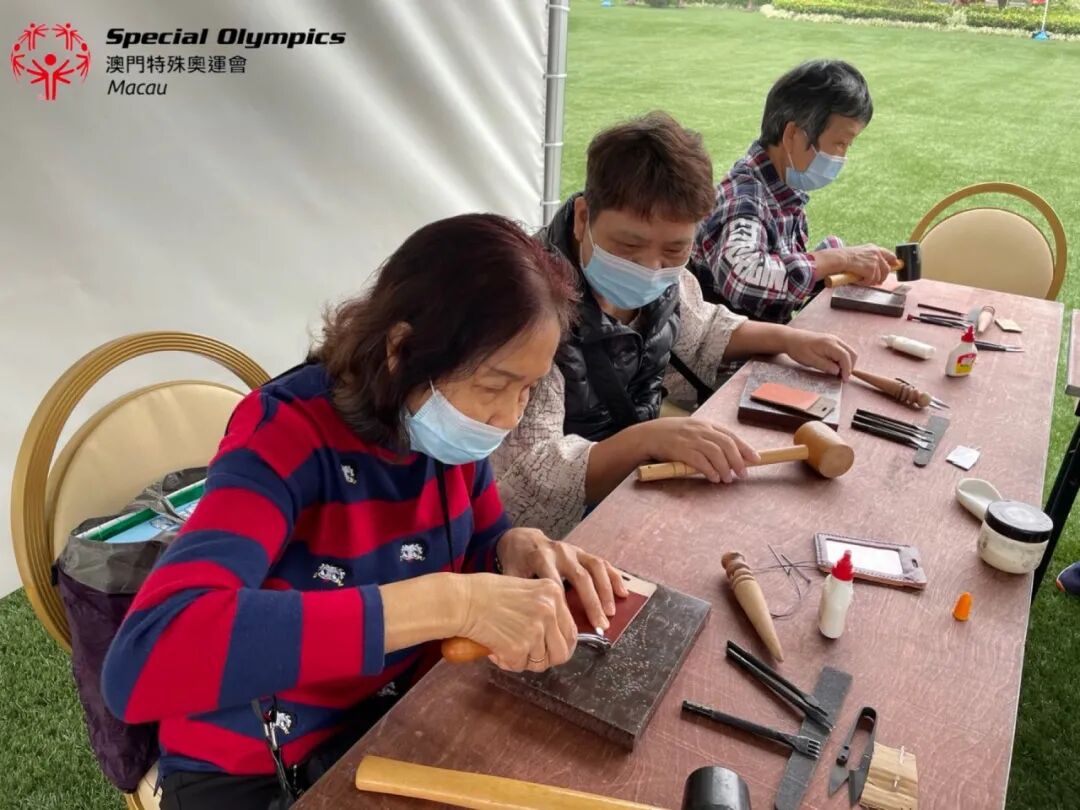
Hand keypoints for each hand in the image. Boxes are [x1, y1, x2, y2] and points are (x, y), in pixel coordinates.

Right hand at [457, 572, 576, 672]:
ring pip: (541, 663)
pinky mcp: (519, 647)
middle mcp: (549, 611)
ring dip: (524, 660)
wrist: (462, 600)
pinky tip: (495, 648)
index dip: (561, 645)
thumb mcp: (525, 590)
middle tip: (530, 656)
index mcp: (553, 593)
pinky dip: (507, 662)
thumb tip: (555, 636)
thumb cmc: (485, 593)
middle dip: (546, 659)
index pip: (571, 630)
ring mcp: (535, 630)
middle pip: (563, 652)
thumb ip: (544, 608)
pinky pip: (520, 666)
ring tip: (506, 647)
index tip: (551, 649)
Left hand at [496, 528, 628, 633]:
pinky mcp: (583, 552)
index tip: (572, 628)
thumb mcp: (511, 576)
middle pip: (581, 577)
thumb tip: (527, 623)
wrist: (521, 540)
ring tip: (611, 612)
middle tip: (601, 624)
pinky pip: (602, 563)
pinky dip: (614, 577)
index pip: (557, 584)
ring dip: (606, 591)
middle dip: (592, 602)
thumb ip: (520, 594)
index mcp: (541, 558)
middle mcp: (561, 552)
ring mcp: (574, 550)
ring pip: (595, 568)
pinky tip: (623, 593)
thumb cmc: (516, 563)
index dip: (565, 607)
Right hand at [638, 417, 759, 483]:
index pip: (730, 435)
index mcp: (705, 424)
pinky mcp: (680, 449)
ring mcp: (690, 439)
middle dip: (738, 460)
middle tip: (743, 473)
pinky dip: (709, 470)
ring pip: (716, 453)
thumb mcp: (692, 431)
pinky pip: (699, 461)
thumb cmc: (671, 436)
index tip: (755, 459)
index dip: (745, 448)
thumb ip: (708, 439)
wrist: (647, 435)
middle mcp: (700, 430)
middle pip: (726, 444)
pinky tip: (714, 477)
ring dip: (725, 468)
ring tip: (727, 479)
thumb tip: (729, 456)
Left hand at [783, 329, 857, 380]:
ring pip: (849, 353)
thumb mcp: (809, 360)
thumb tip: (837, 371)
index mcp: (829, 344)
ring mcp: (835, 340)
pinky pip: (843, 351)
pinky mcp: (832, 342)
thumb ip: (824, 366)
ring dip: (847, 363)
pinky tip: (834, 366)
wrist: (791, 338)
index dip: (847, 369)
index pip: (845, 356)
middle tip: (841, 378)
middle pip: (852, 354)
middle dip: (849, 367)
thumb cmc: (798, 349)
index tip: (844, 380)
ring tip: (837, 373)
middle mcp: (835, 340)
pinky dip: (842, 360)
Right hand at [841, 244, 895, 285]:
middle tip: (877, 282)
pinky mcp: (871, 269)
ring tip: (862, 280)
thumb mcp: (860, 253)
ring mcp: (875, 261)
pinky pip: (871, 281)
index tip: (895, 267)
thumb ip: (869, 258)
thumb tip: (875, 270)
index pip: (890, 255)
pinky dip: (864, 283)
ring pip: (879, 277)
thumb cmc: (844, 257)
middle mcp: (877, 253)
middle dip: (882, 277)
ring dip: (870, 281)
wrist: (839, 259)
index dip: (893, 263)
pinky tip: (857, 280)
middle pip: (887, 269)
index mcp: (874, 248)